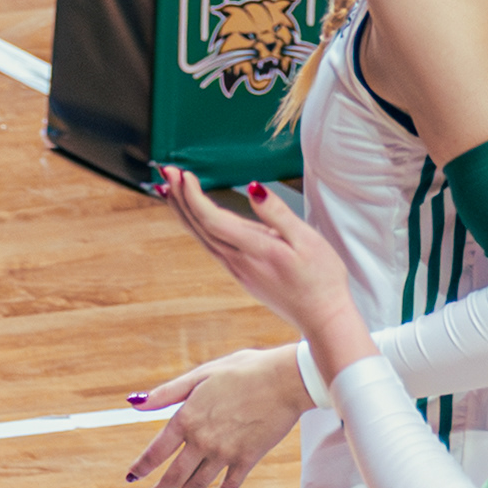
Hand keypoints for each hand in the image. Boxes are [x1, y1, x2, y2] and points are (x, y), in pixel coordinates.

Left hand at [121, 345, 310, 487]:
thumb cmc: (243, 370)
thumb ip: (166, 393)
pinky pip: (230, 486)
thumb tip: (133, 402)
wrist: (285, 379)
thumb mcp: (200, 375)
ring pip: (198, 484)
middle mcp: (202, 440)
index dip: (141, 467)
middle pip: (175, 474)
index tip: (132, 477)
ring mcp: (225, 453)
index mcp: (187, 418)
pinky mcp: (248, 459)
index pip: (156, 451)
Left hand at [157, 165, 366, 356]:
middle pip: (198, 226)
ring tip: (169, 189)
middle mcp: (238, 261)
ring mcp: (236, 270)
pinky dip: (195, 226)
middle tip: (166, 170)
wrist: (321, 317)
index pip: (211, 219)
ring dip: (182, 211)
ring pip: (200, 236)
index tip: (182, 174)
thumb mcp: (307, 240)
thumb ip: (277, 213)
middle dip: (179, 197)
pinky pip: (209, 245)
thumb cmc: (321, 278)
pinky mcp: (240, 274)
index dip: (193, 196)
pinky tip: (192, 216)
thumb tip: (253, 188)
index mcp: (254, 250)